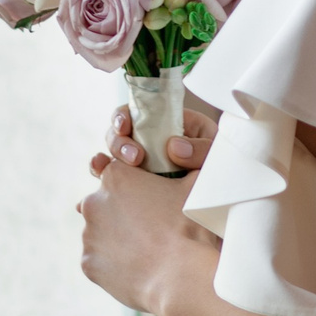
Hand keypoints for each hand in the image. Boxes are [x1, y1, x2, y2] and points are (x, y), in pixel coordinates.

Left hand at [80, 116, 219, 315]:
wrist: (182, 276)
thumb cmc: (190, 227)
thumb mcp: (195, 184)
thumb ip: (185, 166)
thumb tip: (190, 156)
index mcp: (116, 176)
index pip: (118, 173)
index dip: (135, 186)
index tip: (150, 199)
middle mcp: (93, 201)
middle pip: (105, 202)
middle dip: (122, 211)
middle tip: (149, 226)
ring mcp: (88, 235)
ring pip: (100, 232)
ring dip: (116, 237)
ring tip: (145, 249)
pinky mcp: (87, 263)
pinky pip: (99, 259)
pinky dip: (113, 262)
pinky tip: (136, 266)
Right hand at [96, 104, 215, 174]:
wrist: (220, 205)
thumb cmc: (221, 174)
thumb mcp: (218, 156)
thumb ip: (201, 150)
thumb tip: (174, 147)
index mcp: (171, 124)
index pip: (141, 110)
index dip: (126, 115)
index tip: (125, 127)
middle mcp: (152, 140)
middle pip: (122, 132)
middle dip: (120, 142)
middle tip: (134, 158)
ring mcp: (142, 163)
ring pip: (112, 154)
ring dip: (108, 160)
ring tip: (117, 171)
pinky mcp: (134, 185)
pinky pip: (110, 179)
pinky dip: (99, 178)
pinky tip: (95, 181)